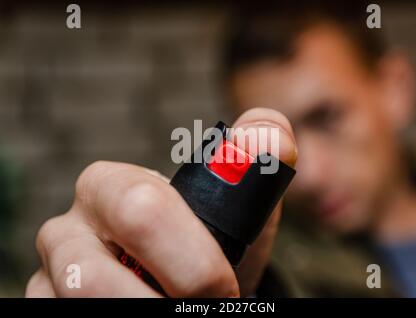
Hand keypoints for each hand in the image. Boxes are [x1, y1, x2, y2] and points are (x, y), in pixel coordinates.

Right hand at [25, 108, 296, 296]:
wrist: (189, 285)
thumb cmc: (211, 241)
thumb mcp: (240, 200)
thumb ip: (258, 156)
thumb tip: (270, 140)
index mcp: (110, 186)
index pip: (141, 211)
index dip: (193, 263)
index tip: (225, 291)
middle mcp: (67, 228)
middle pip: (95, 277)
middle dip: (167, 297)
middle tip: (204, 309)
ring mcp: (49, 275)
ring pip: (82, 305)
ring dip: (144, 316)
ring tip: (179, 311)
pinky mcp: (45, 304)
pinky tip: (148, 313)